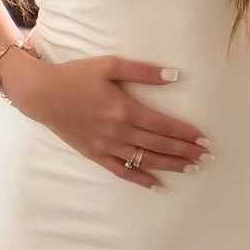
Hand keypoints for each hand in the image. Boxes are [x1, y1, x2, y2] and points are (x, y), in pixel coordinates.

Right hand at [0, 51, 211, 188]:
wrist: (43, 94)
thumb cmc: (77, 75)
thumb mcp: (110, 65)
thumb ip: (143, 71)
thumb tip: (174, 76)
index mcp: (125, 109)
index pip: (162, 124)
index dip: (184, 132)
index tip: (203, 138)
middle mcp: (119, 132)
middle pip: (158, 144)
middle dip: (184, 151)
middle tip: (206, 157)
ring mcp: (107, 146)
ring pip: (144, 159)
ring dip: (170, 165)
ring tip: (191, 168)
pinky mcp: (95, 154)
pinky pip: (121, 171)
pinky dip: (140, 179)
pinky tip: (156, 184)